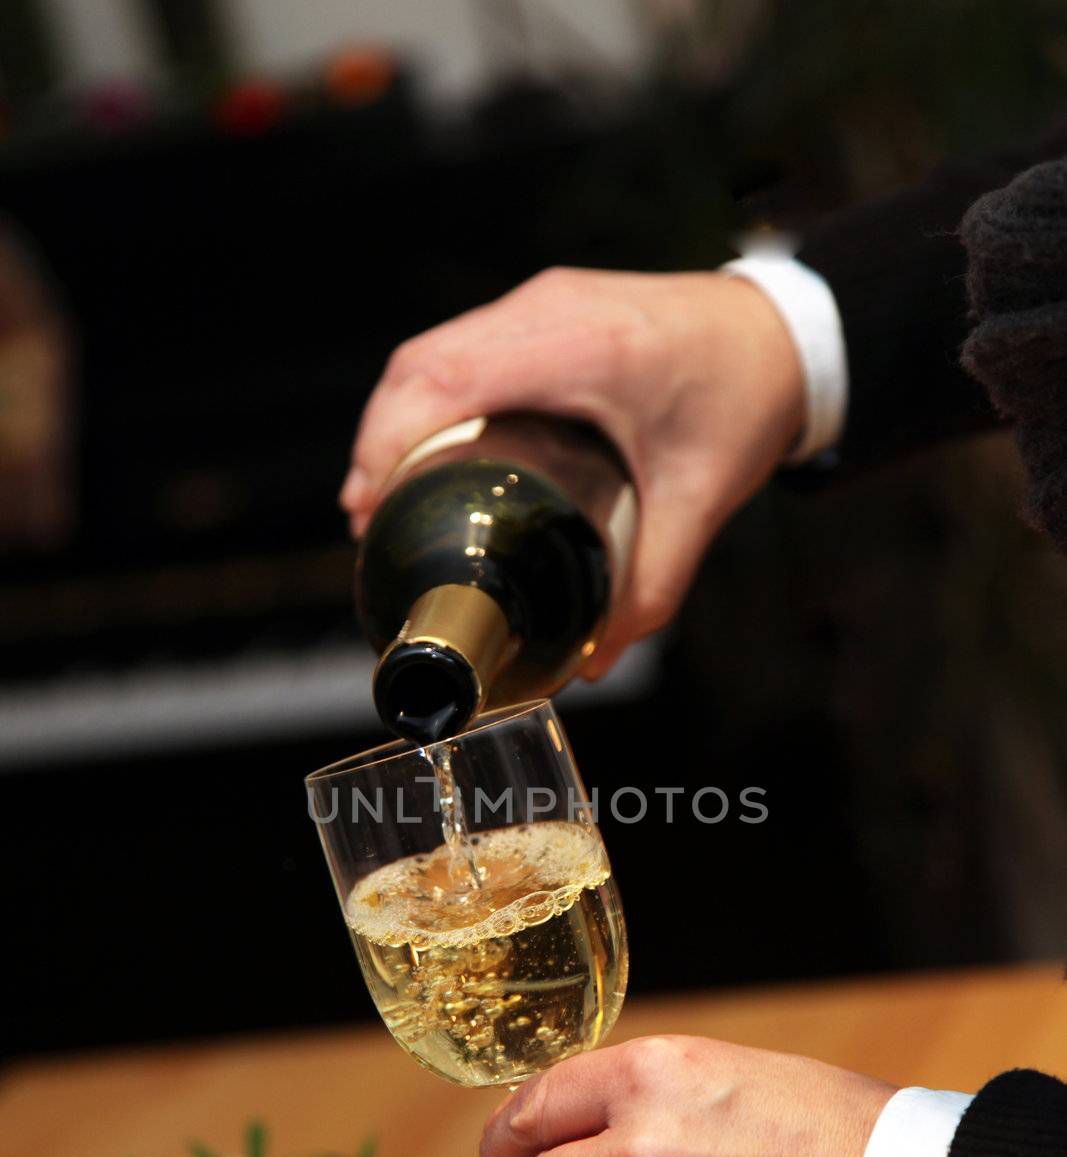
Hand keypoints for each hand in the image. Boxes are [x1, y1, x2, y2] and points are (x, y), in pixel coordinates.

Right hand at [341, 269, 803, 677]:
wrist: (786, 335)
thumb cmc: (745, 402)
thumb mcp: (701, 501)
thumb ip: (652, 587)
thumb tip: (591, 662)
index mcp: (581, 347)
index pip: (445, 379)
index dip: (387, 443)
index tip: (368, 511)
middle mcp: (549, 310)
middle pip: (421, 363)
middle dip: (377, 441)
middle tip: (367, 523)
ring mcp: (542, 300)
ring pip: (433, 350)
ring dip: (396, 418)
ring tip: (384, 497)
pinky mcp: (544, 308)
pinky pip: (462, 345)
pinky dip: (428, 397)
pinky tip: (425, 450)